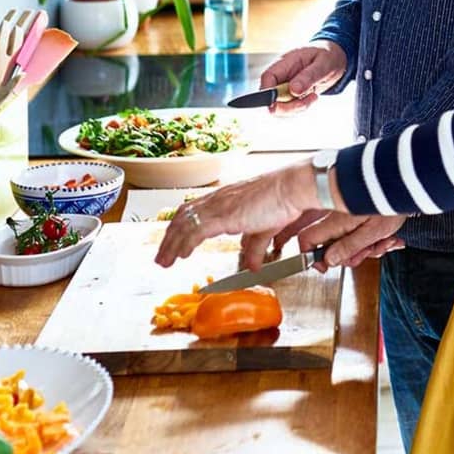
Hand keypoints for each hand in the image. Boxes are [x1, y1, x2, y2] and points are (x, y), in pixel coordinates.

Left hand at [154, 161, 322, 267]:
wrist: (290, 188)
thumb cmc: (282, 201)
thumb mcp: (265, 229)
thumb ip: (255, 247)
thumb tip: (253, 265)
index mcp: (224, 198)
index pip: (193, 211)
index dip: (180, 228)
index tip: (174, 244)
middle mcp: (217, 199)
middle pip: (183, 217)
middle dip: (169, 239)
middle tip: (162, 257)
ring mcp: (218, 205)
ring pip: (184, 224)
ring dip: (171, 244)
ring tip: (164, 261)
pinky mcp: (222, 214)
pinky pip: (195, 231)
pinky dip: (184, 244)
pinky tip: (181, 255)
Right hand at [261, 42, 348, 113]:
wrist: (334, 59)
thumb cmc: (327, 56)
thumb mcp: (323, 63)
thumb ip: (308, 76)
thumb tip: (293, 90)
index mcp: (285, 62)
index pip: (267, 77)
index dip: (267, 92)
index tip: (276, 104)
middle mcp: (281, 76)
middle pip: (270, 97)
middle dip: (287, 106)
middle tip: (307, 100)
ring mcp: (285, 87)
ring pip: (279, 107)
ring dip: (297, 107)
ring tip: (313, 95)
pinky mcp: (291, 95)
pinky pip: (289, 109)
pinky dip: (301, 107)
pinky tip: (312, 97)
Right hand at [283, 211, 405, 269]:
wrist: (405, 186)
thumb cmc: (390, 205)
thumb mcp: (371, 233)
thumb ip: (348, 247)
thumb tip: (329, 260)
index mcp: (334, 222)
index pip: (307, 240)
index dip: (313, 257)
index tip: (326, 266)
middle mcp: (337, 218)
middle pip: (332, 246)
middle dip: (352, 254)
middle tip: (368, 251)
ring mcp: (348, 216)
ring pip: (350, 242)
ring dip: (369, 247)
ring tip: (385, 240)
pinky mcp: (359, 214)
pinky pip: (362, 233)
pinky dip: (376, 238)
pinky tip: (389, 236)